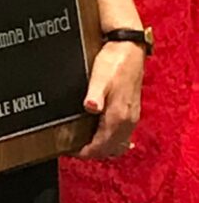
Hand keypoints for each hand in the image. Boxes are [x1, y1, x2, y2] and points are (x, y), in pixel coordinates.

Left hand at [75, 39, 143, 158]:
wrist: (128, 49)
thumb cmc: (114, 62)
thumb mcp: (99, 77)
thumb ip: (94, 94)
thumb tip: (90, 107)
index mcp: (118, 116)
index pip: (102, 145)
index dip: (86, 152)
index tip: (71, 152)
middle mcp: (127, 120)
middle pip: (111, 148)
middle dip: (94, 153)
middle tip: (75, 150)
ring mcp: (131, 116)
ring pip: (118, 143)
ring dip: (104, 148)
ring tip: (86, 145)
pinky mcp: (131, 110)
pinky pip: (123, 134)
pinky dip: (112, 140)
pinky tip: (103, 135)